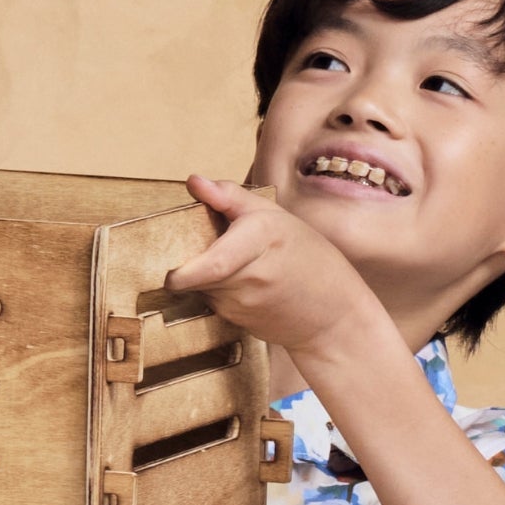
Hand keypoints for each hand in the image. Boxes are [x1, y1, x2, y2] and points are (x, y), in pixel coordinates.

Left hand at [163, 174, 383, 360]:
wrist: (334, 312)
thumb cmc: (307, 257)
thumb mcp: (274, 215)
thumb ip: (229, 196)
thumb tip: (194, 182)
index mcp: (260, 238)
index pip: (210, 265)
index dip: (181, 272)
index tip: (170, 269)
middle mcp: (249, 275)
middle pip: (195, 275)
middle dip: (188, 263)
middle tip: (206, 248)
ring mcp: (242, 305)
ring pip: (201, 289)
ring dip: (204, 278)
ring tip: (235, 265)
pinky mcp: (238, 323)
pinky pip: (213, 303)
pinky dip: (218, 292)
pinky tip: (244, 286)